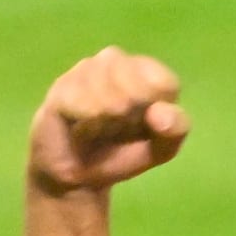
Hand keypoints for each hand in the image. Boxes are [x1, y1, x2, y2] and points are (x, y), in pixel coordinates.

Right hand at [27, 46, 189, 195]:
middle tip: (118, 129)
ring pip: (110, 98)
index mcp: (147, 73)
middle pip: (136, 89)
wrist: (78, 173)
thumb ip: (174, 129)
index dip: (157, 112)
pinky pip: (85, 106)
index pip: (163, 82)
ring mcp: (86, 69)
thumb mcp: (160, 149)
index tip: (147, 125)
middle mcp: (116, 62)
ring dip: (108, 126)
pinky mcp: (62, 85)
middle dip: (131, 120)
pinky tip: (80, 129)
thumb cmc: (123, 153)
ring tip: (98, 130)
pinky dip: (87, 127)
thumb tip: (161, 112)